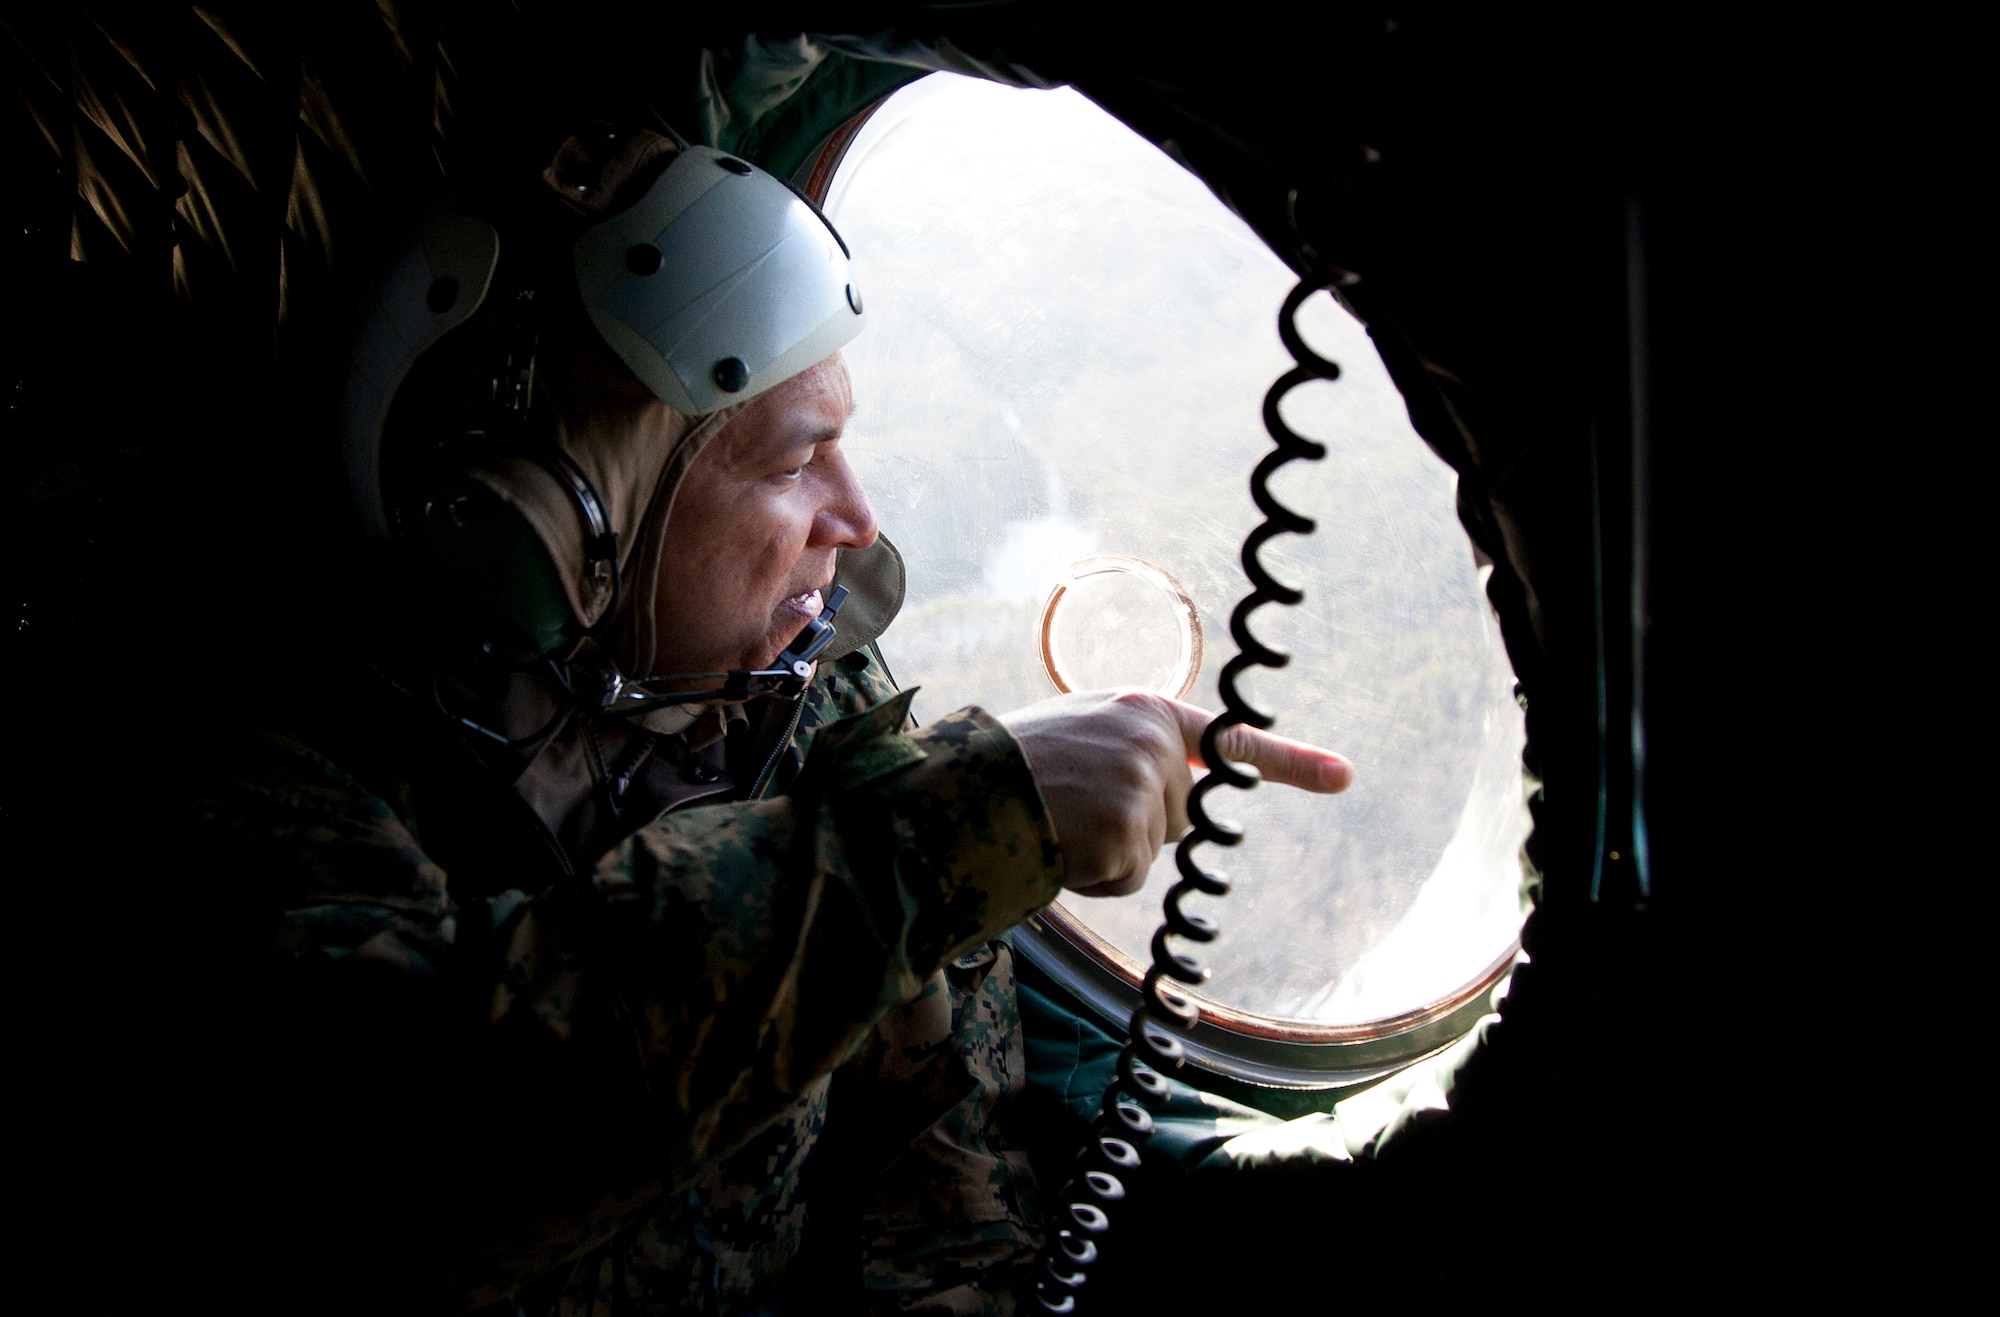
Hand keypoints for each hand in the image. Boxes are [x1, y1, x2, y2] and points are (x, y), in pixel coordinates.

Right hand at [999, 689, 1352, 897]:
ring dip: (1106, 853)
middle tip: (1072, 805)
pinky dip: (1092, 877)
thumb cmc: (1012, 767)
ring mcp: (1144, 785)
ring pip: (1150, 852)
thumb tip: (1185, 805)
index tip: (1344, 776)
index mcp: (1145, 711)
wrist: (960, 787)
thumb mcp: (1083, 735)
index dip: (1292, 762)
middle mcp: (1153, 741)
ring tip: (1056, 819)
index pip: (1230, 740)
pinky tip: (1058, 844)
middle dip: (1132, 827)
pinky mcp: (1129, 829)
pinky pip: (1128, 878)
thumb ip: (1135, 754)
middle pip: (1177, 816)